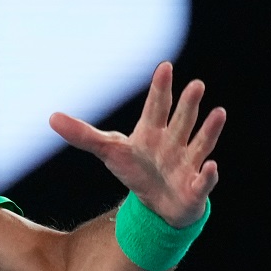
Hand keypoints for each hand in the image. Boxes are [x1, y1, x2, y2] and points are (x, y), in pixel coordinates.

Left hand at [49, 61, 224, 227]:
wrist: (157, 204)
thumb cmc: (135, 170)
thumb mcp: (107, 151)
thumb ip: (82, 135)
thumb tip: (51, 117)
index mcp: (151, 132)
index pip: (156, 105)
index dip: (160, 87)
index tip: (165, 66)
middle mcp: (173, 143)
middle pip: (181, 120)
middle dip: (188, 104)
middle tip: (196, 84)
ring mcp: (186, 164)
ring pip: (199, 144)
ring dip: (209, 130)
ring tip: (219, 112)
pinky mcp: (194, 188)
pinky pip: (203, 181)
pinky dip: (207, 175)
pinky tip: (211, 167)